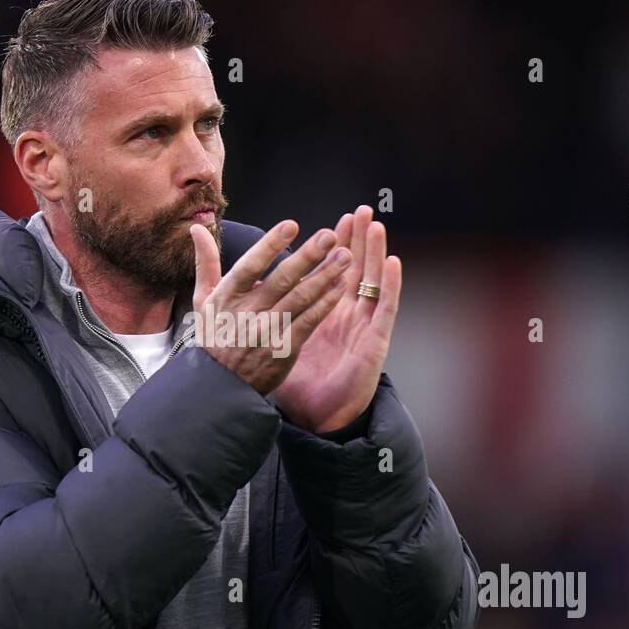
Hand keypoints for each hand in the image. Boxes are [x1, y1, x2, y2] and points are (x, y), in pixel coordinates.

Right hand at [190, 219, 352, 395]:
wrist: (219, 385)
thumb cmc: (214, 336)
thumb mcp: (203, 299)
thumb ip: (205, 262)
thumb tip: (197, 228)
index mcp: (227, 297)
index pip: (250, 266)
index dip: (270, 245)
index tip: (291, 225)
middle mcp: (247, 313)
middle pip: (281, 280)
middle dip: (307, 256)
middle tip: (330, 235)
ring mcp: (267, 332)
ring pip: (300, 299)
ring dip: (325, 276)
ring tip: (345, 256)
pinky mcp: (285, 350)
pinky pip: (309, 322)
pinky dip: (326, 303)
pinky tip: (341, 286)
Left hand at [273, 205, 400, 433]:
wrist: (317, 418)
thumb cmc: (298, 385)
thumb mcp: (271, 346)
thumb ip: (256, 320)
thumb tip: (235, 310)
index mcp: (321, 314)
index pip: (326, 274)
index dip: (327, 249)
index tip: (329, 222)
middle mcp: (344, 317)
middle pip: (352, 271)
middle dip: (355, 240)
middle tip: (359, 210)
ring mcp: (361, 327)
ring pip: (371, 282)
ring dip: (375, 253)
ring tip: (376, 225)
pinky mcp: (375, 342)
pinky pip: (384, 309)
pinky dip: (390, 285)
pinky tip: (393, 263)